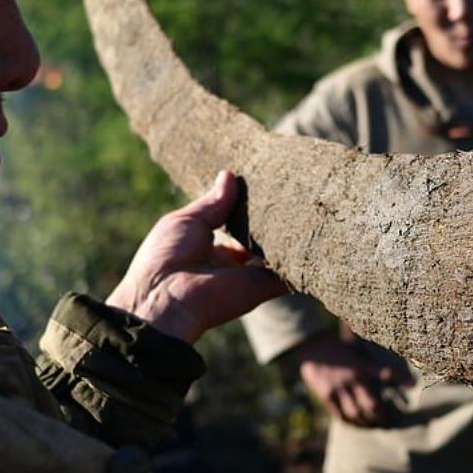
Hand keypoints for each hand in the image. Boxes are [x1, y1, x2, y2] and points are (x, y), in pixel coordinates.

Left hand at [106, 170, 285, 342]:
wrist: (167, 298)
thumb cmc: (165, 256)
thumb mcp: (187, 220)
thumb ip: (213, 202)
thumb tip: (229, 175)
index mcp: (210, 246)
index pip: (237, 225)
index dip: (248, 207)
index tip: (264, 184)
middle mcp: (232, 262)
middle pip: (259, 237)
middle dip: (271, 218)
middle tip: (287, 191)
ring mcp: (249, 275)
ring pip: (275, 252)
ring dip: (286, 233)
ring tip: (301, 203)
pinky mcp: (263, 286)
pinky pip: (287, 272)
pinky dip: (298, 256)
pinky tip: (306, 229)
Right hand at [295, 331, 413, 426]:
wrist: (311, 345)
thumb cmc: (336, 344)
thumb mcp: (356, 348)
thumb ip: (368, 360)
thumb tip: (383, 368)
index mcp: (361, 365)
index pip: (386, 373)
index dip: (400, 378)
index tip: (414, 384)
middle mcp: (352, 379)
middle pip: (372, 405)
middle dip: (383, 415)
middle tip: (391, 420)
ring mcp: (339, 390)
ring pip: (357, 414)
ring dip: (368, 423)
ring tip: (375, 425)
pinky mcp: (327, 396)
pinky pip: (341, 416)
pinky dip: (351, 423)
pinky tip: (357, 424)